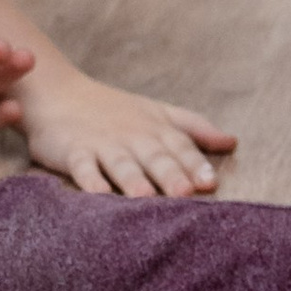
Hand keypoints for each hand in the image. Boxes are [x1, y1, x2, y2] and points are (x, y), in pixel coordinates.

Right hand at [15, 64, 236, 200]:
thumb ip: (194, 128)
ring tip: (144, 197)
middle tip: (183, 194)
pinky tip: (97, 194)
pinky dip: (89, 179)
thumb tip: (232, 142)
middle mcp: (132, 136)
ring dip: (132, 179)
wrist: (58, 93)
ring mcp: (101, 143)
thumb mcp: (157, 112)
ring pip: (120, 163)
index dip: (194, 164)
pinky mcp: (72, 150)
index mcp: (155, 128)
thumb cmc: (114, 109)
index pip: (179, 146)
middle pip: (154, 156)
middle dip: (169, 174)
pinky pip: (82, 166)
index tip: (209, 182)